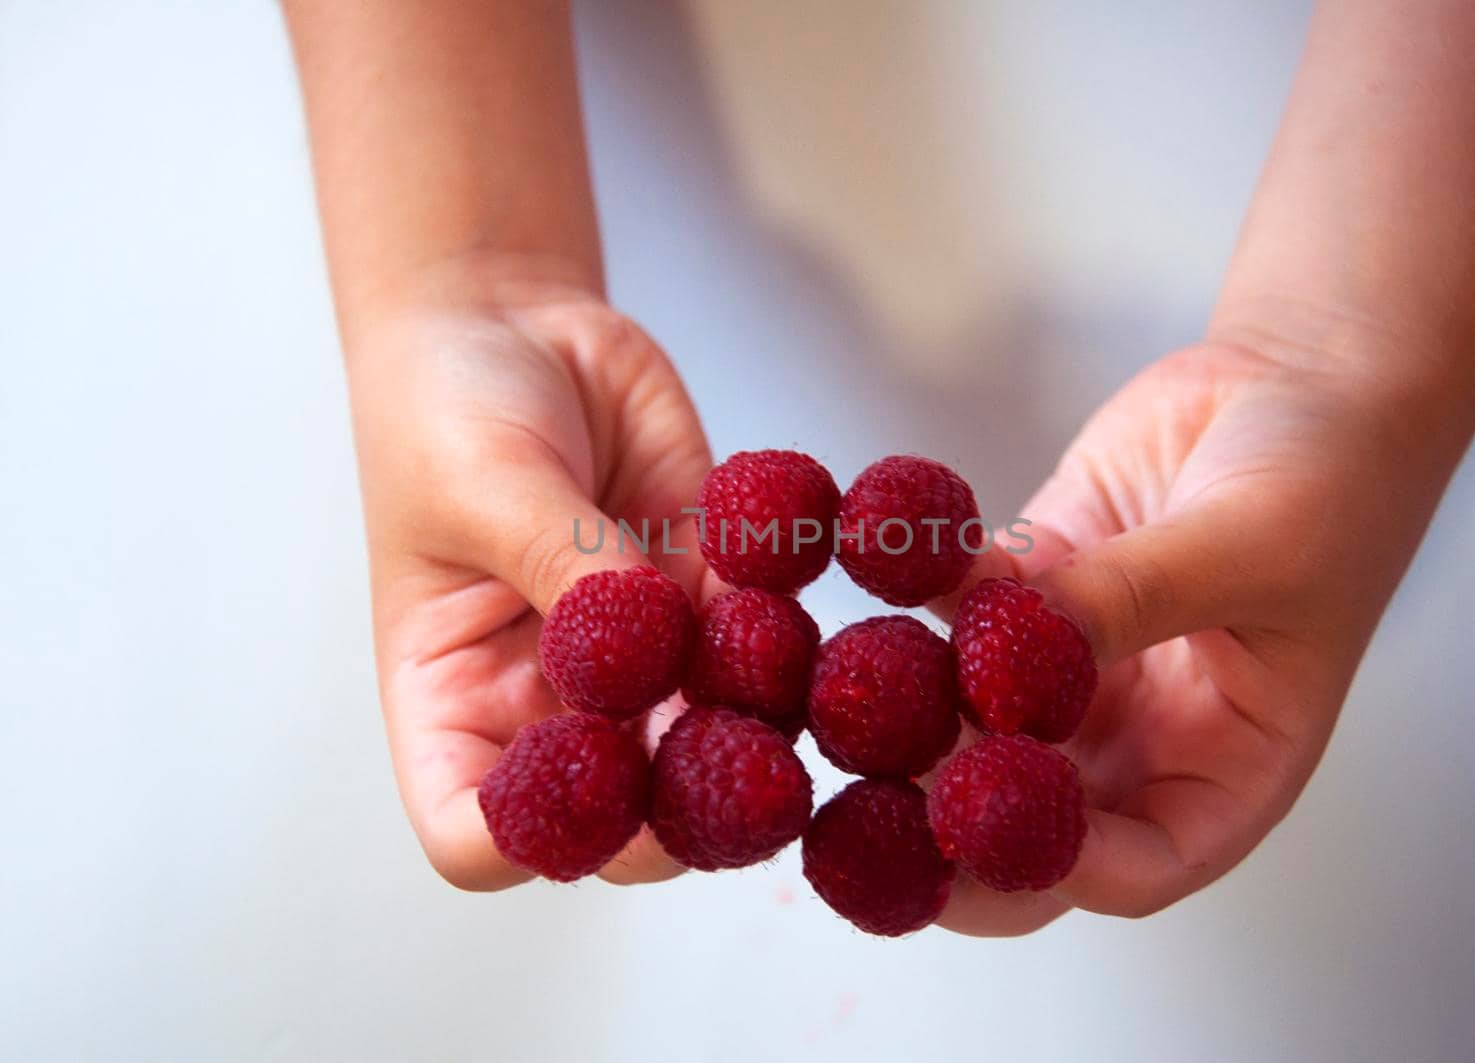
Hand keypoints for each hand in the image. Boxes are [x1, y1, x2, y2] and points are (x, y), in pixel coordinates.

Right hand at [348, 255, 714, 889]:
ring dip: (748, 718)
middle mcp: (549, 705)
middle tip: (736, 763)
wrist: (511, 321)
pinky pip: (757, 638)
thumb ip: (568, 571)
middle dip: (680, 802)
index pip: (479, 833)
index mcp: (455, 704)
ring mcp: (637, 660)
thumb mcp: (485, 485)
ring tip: (763, 658)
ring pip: (706, 737)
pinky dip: (780, 626)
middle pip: (618, 813)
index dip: (536, 845)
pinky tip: (777, 580)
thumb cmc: (446, 409)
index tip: (600, 793)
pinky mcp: (703, 597)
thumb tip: (654, 650)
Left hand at [933, 340, 1453, 934]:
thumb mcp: (1256, 549)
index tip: (989, 838)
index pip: (1142, 864)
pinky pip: (964, 610)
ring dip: (918, 716)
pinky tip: (887, 568)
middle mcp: (1144, 736)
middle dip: (956, 823)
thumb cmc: (1331, 481)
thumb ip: (1136, 600)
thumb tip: (1014, 653)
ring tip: (858, 693)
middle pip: (1037, 817)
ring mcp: (1079, 668)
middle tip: (875, 811)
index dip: (1064, 872)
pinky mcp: (1034, 588)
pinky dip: (922, 599)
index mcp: (1229, 768)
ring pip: (982, 723)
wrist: (1300, 374)